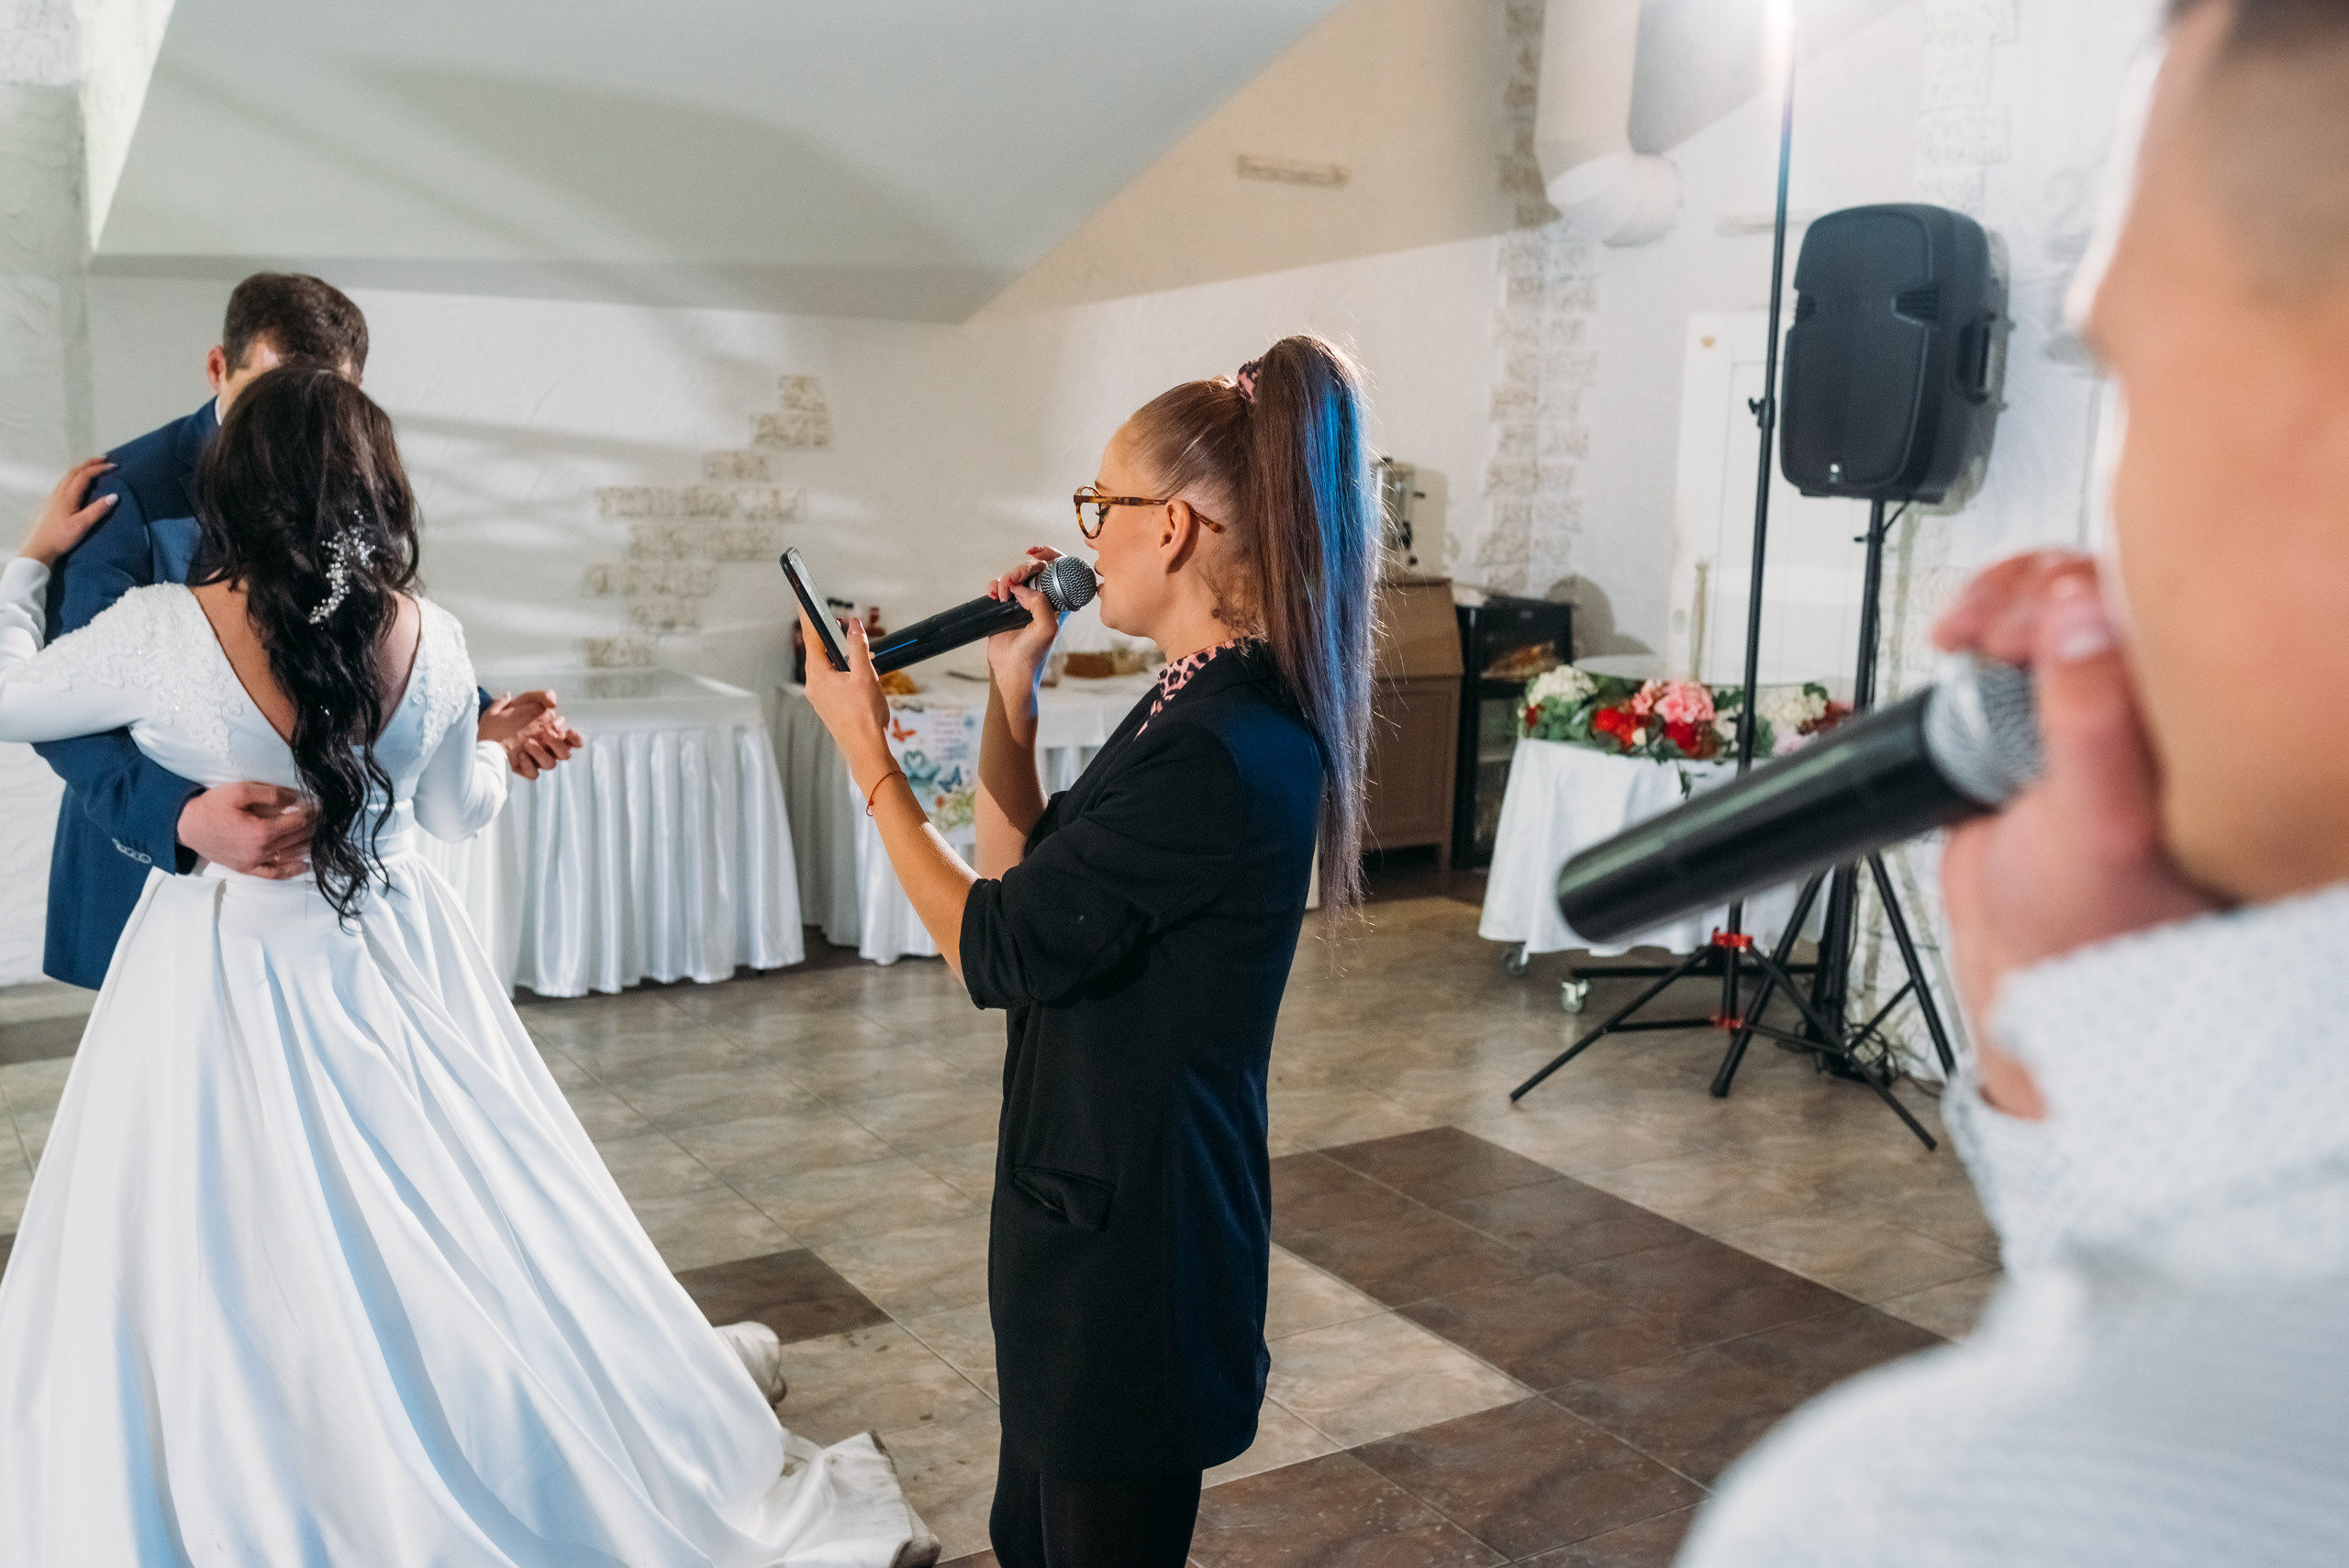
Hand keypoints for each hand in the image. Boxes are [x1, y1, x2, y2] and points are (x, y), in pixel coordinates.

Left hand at [19, 458, 117, 566]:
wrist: (41, 547)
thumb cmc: (62, 537)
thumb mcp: (83, 525)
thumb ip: (98, 509)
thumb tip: (114, 496)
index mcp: (68, 496)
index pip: (85, 475)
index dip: (99, 468)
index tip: (114, 466)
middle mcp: (60, 492)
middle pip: (75, 471)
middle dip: (90, 463)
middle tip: (105, 459)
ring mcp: (55, 496)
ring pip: (68, 475)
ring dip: (82, 468)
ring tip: (93, 467)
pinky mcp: (53, 502)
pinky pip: (64, 482)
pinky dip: (75, 476)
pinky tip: (78, 482)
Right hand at [178, 781, 314, 878]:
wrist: (185, 826)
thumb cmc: (211, 806)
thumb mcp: (240, 791)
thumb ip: (270, 794)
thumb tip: (296, 798)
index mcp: (261, 831)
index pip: (299, 823)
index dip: (315, 814)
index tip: (326, 806)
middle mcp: (261, 851)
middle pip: (298, 839)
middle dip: (315, 828)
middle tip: (328, 819)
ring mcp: (254, 863)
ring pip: (290, 856)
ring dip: (309, 846)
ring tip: (322, 836)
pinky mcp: (246, 869)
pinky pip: (274, 874)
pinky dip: (291, 871)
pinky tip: (306, 865)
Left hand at [479, 690, 582, 778]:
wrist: (478, 740)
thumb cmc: (499, 723)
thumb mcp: (515, 704)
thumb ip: (535, 697)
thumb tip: (553, 699)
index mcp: (547, 735)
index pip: (570, 740)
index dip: (575, 738)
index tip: (569, 731)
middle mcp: (545, 750)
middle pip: (564, 754)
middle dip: (558, 744)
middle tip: (546, 733)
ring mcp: (534, 762)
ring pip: (551, 764)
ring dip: (542, 753)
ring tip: (527, 743)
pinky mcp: (523, 771)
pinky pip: (533, 773)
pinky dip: (528, 765)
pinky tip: (519, 756)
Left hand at [797, 604, 891, 782]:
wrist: (866, 748)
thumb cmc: (865, 717)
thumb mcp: (865, 675)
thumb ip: (858, 647)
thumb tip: (853, 625)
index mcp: (819, 674)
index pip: (812, 637)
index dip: (809, 617)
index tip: (803, 600)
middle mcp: (814, 684)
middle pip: (819, 651)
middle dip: (831, 637)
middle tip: (840, 624)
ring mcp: (820, 695)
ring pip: (827, 666)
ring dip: (841, 655)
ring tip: (860, 653)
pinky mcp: (828, 704)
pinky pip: (832, 679)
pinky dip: (843, 670)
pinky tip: (859, 672)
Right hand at [984, 547, 1066, 695]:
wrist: (1010, 670)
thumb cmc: (1033, 653)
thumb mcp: (1047, 627)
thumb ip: (1041, 603)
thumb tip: (1022, 588)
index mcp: (1059, 602)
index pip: (1059, 570)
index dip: (1049, 555)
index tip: (1036, 554)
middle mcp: (1042, 599)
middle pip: (1035, 569)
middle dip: (1022, 569)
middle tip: (1012, 581)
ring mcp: (1023, 601)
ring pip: (1016, 576)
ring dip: (1006, 578)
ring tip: (1001, 594)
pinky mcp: (1005, 606)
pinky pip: (1000, 585)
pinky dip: (995, 585)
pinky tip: (994, 595)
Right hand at [1934, 551, 2219, 1116]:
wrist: (2023, 969)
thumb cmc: (2092, 927)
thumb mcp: (2099, 823)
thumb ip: (2090, 720)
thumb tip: (2081, 614)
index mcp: (2210, 726)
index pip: (2179, 610)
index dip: (2107, 591)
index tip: (2055, 614)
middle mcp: (2163, 704)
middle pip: (2115, 586)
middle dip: (2038, 590)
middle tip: (2000, 632)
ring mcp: (2097, 699)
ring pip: (2059, 600)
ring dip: (2001, 601)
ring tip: (1969, 633)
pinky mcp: (2040, 705)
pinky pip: (2016, 633)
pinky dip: (1979, 623)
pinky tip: (1959, 638)